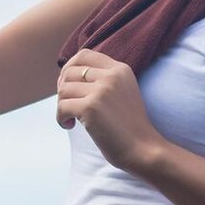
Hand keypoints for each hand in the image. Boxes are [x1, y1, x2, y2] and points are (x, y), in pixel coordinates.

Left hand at [56, 48, 167, 170]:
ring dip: (61, 105)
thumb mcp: (122, 92)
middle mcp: (112, 76)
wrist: (144, 149)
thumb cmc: (129, 126)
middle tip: (68, 105)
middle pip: (69, 72)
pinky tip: (69, 125)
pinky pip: (62, 107)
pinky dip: (60, 118)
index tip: (68, 86)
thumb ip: (102, 80)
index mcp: (120, 69)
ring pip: (63, 90)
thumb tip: (66, 76)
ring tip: (71, 118)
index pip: (84, 55)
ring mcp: (101, 91)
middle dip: (62, 89)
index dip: (69, 68)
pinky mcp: (91, 108)